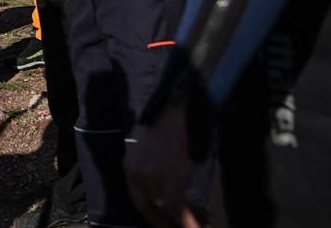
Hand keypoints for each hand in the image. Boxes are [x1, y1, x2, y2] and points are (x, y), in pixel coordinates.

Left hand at [126, 105, 204, 227]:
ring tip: (201, 220)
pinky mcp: (173, 176)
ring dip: (183, 218)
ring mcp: (154, 175)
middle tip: (182, 226)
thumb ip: (150, 175)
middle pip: (148, 208)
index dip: (154, 217)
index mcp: (130, 167)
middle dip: (166, 222)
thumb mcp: (149, 153)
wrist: (181, 113)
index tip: (166, 225)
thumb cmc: (168, 131)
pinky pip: (177, 206)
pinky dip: (188, 217)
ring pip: (166, 209)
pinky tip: (199, 221)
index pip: (139, 201)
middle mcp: (136, 173)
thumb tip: (165, 203)